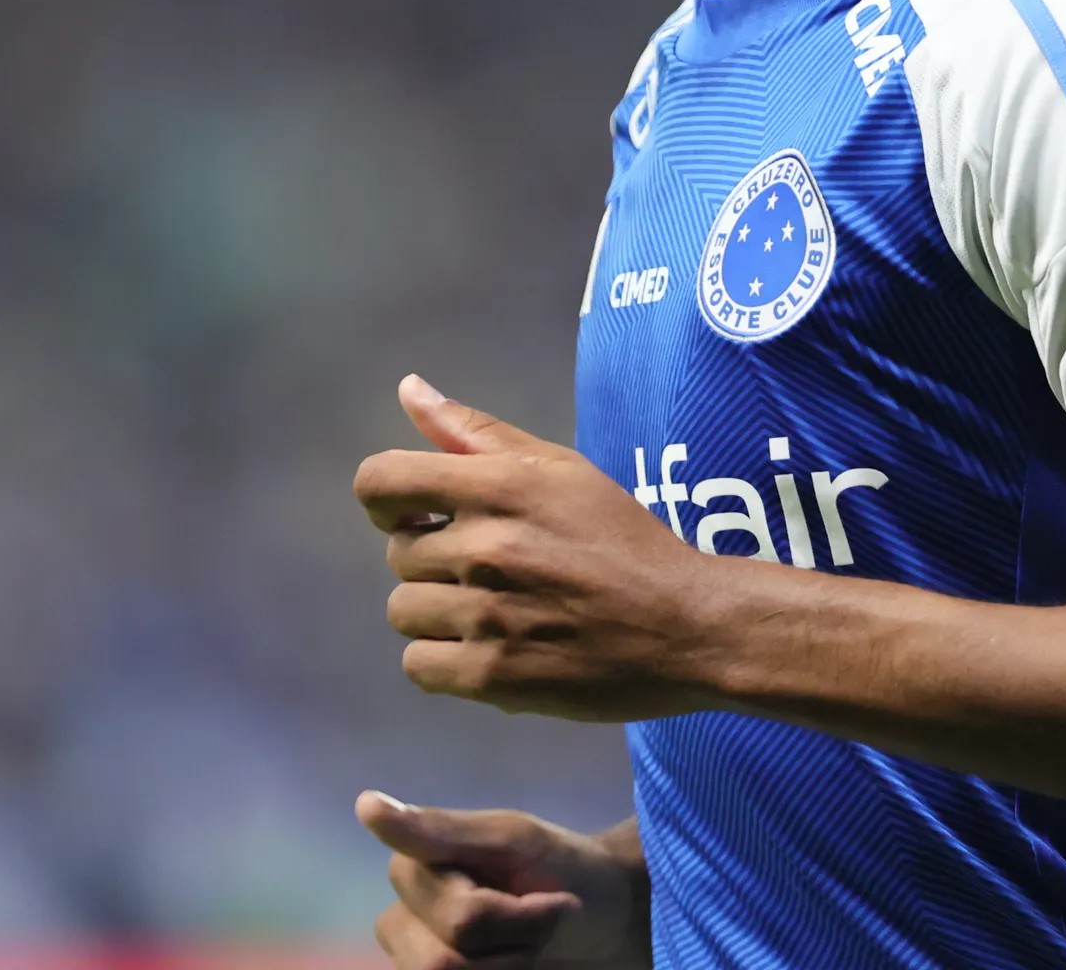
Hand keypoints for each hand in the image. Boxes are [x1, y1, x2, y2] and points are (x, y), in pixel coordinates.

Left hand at [354, 375, 715, 719]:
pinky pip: (417, 666)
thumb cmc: (623, 539)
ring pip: (402, 611)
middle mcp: (485, 548)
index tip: (418, 514)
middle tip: (492, 569)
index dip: (386, 500)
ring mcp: (487, 616)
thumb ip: (476, 433)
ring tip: (493, 611)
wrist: (687, 626)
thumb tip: (408, 389)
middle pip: (398, 554)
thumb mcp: (560, 469)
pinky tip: (488, 648)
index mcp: (500, 486)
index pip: (379, 482)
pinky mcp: (494, 676)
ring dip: (437, 613)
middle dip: (434, 560)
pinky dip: (443, 661)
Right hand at [357, 791, 649, 968]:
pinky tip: (520, 965)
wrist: (604, 920)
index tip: (552, 894)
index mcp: (412, 869)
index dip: (516, 919)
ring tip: (532, 947)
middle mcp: (402, 920)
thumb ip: (439, 831)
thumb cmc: (564, 870)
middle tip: (543, 923)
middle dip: (515, 949)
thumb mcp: (513, 840)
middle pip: (444, 965)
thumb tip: (365, 805)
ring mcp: (415, 959)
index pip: (460, 920)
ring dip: (511, 967)